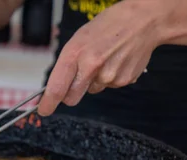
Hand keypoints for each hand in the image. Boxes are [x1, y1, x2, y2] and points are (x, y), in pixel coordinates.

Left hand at [37, 0, 165, 115]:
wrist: (142, 21)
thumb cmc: (108, 27)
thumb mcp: (79, 40)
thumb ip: (67, 64)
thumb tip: (56, 87)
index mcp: (75, 53)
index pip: (57, 87)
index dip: (48, 103)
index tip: (44, 110)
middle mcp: (91, 66)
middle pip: (72, 98)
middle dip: (71, 93)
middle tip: (80, 76)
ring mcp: (109, 76)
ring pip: (92, 91)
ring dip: (94, 80)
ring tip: (105, 59)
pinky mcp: (124, 81)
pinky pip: (109, 87)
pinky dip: (110, 77)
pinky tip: (117, 61)